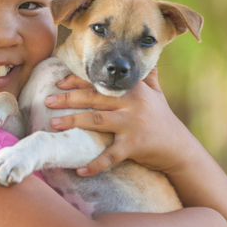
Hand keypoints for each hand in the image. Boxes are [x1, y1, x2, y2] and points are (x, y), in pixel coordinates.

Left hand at [45, 68, 198, 175]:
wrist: (179, 147)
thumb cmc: (163, 119)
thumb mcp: (157, 94)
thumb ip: (148, 75)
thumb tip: (146, 55)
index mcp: (133, 89)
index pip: (101, 81)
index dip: (78, 80)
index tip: (59, 83)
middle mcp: (132, 103)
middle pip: (94, 98)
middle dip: (68, 99)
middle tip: (47, 101)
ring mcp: (132, 124)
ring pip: (96, 121)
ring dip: (73, 122)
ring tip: (53, 125)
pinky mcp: (134, 146)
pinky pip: (110, 156)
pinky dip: (95, 164)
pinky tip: (80, 170)